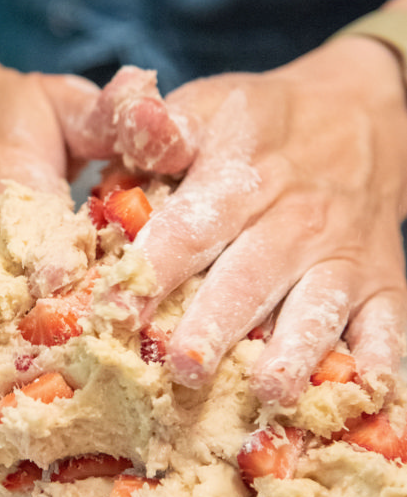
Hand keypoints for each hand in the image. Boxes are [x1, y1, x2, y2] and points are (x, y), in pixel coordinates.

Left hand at [77, 40, 406, 403]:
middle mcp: (295, 218)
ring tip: (269, 391)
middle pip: (251, 277)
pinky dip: (381, 360)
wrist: (358, 111)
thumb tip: (132, 120)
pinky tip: (366, 392)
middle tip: (184, 368)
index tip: (117, 309)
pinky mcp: (382, 280)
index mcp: (240, 175)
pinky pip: (389, 324)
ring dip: (294, 350)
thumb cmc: (258, 124)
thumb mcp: (207, 105)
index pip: (192, 226)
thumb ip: (157, 127)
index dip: (153, 268)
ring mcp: (342, 253)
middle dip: (217, 324)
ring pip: (318, 306)